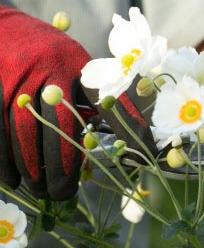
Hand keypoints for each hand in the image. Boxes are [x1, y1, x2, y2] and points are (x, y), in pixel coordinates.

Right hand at [0, 6, 152, 199]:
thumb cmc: (45, 53)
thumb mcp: (72, 63)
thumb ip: (89, 95)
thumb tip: (115, 139)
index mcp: (78, 65)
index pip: (109, 99)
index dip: (129, 127)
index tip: (146, 153)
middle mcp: (50, 70)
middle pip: (62, 124)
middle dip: (65, 164)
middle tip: (65, 194)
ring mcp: (18, 80)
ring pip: (28, 131)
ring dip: (34, 168)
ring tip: (41, 191)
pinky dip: (5, 160)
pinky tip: (12, 180)